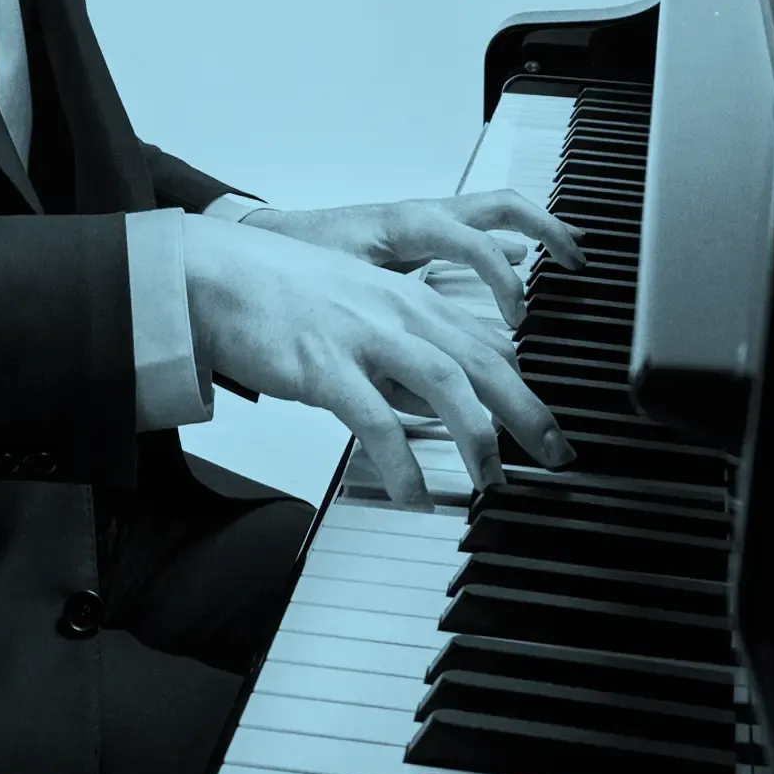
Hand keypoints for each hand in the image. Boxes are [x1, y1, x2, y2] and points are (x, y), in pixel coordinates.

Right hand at [181, 212, 574, 513]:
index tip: (549, 426)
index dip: (527, 385)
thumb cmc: (284, 293)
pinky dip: (402, 464)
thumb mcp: (358, 307)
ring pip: (444, 382)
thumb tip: (437, 395)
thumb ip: (402, 344)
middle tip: (556, 456)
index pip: (487, 342)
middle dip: (528, 412)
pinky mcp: (324, 365)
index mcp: (408, 299)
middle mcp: (395, 311)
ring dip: (477, 436)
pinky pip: (375, 421)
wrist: (218, 276)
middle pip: (483, 360)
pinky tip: (415, 497)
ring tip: (491, 482)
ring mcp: (361, 335)